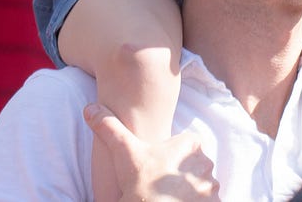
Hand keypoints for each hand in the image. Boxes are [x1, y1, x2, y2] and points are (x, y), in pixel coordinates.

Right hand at [84, 103, 219, 201]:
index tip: (154, 170)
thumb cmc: (141, 186)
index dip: (166, 160)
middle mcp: (206, 162)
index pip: (182, 147)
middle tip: (158, 188)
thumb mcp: (123, 154)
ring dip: (187, 193)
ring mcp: (211, 186)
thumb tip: (90, 109)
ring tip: (167, 198)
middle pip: (189, 168)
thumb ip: (109, 128)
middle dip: (176, 177)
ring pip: (198, 186)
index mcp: (189, 144)